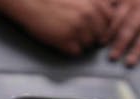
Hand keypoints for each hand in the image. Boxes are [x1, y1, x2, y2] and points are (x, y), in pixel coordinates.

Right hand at [0, 0, 114, 55]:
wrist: (30, 1)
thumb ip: (94, 3)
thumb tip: (107, 12)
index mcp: (95, 3)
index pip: (110, 21)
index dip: (101, 26)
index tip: (93, 27)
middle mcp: (90, 16)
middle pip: (100, 35)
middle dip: (91, 36)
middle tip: (76, 32)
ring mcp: (78, 29)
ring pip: (88, 45)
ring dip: (80, 43)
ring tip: (66, 34)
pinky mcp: (66, 41)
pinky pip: (76, 52)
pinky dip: (69, 49)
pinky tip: (60, 39)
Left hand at [107, 0, 139, 65]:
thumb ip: (119, 2)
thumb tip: (103, 11)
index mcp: (133, 2)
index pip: (118, 18)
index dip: (109, 31)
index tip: (101, 43)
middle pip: (130, 29)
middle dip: (120, 44)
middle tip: (112, 57)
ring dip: (137, 51)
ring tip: (129, 62)